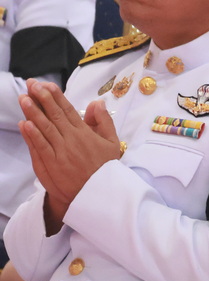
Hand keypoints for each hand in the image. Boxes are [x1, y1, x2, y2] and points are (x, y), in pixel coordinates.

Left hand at [18, 80, 122, 231]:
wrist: (97, 195)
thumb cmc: (105, 169)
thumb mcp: (112, 143)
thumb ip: (104, 121)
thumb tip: (97, 103)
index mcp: (86, 133)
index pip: (68, 110)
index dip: (56, 96)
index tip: (46, 85)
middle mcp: (71, 140)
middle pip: (54, 116)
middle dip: (41, 99)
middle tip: (31, 85)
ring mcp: (60, 152)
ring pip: (44, 129)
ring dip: (33, 113)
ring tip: (23, 98)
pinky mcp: (51, 165)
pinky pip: (39, 147)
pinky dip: (31, 135)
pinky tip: (25, 124)